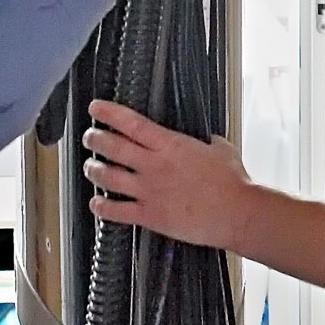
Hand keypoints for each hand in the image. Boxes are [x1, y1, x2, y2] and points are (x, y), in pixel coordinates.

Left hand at [83, 99, 252, 250]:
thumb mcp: (219, 148)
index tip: (96, 108)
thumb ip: (204, 141)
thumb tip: (203, 139)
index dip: (109, 113)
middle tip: (89, 137)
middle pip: (113, 148)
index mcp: (170, 145)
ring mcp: (150, 191)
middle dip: (95, 139)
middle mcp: (154, 166)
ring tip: (90, 166)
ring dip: (94, 170)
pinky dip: (102, 207)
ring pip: (108, 177)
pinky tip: (96, 203)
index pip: (131, 124)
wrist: (236, 213)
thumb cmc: (231, 181)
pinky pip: (117, 212)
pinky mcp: (151, 216)